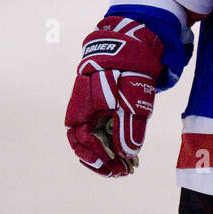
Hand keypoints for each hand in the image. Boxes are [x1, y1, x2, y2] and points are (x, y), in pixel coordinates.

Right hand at [65, 17, 163, 174]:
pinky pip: (104, 129)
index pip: (83, 144)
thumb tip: (126, 153)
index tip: (117, 169)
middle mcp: (83, 112)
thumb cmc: (126, 69)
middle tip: (124, 171)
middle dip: (104, 161)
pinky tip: (130, 151)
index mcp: (81, 110)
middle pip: (87, 145)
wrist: (131, 42)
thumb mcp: (130, 100)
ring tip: (129, 165)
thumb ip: (128, 128)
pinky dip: (115, 141)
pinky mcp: (104, 106)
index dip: (99, 160)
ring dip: (110, 154)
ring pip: (97, 139)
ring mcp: (93, 109)